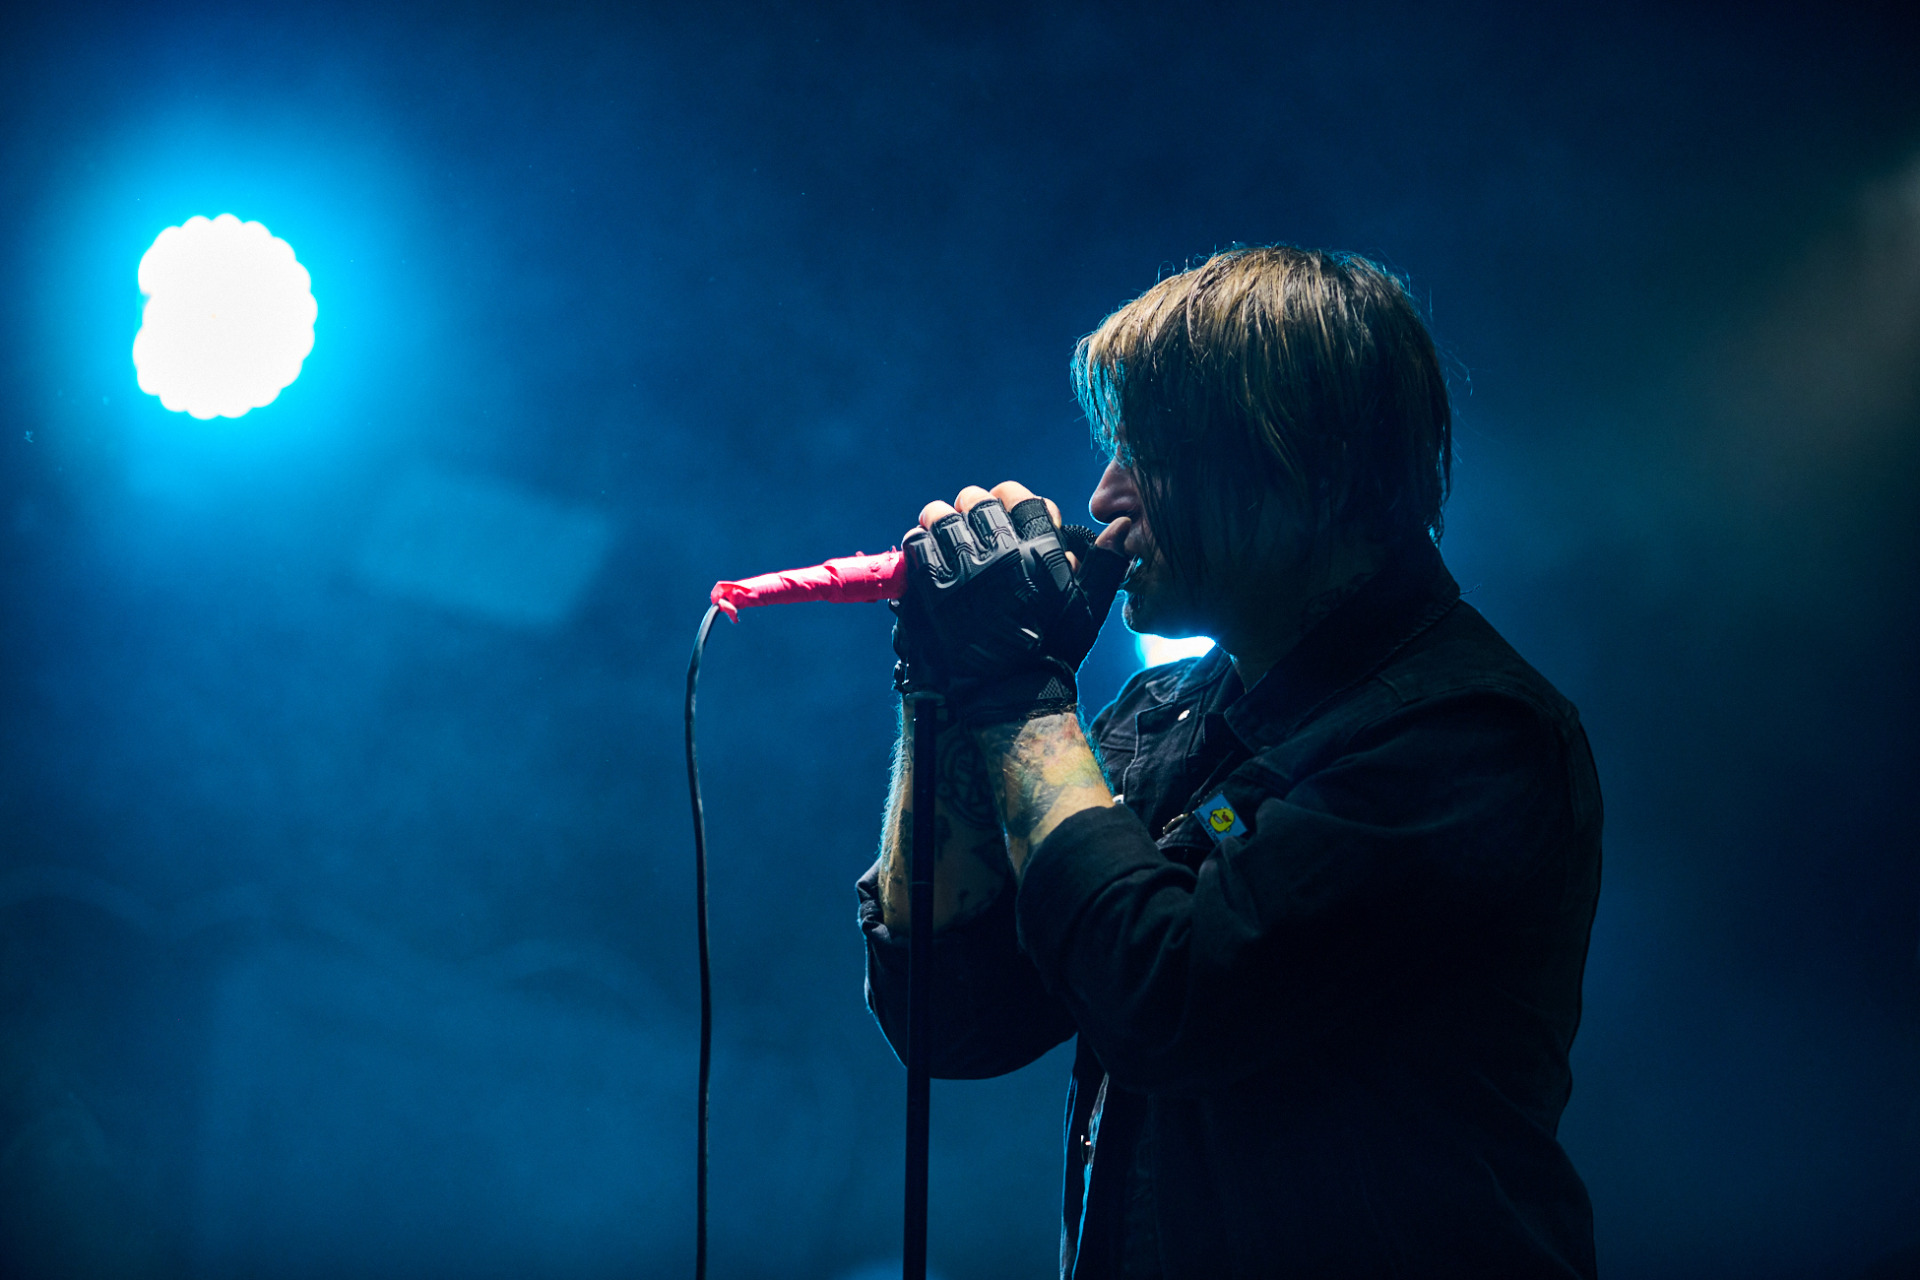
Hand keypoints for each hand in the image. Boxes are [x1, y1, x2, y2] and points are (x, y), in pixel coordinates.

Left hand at [892, 481, 1127, 725]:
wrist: (1009, 695)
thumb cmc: (1052, 650)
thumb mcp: (1087, 607)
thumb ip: (1105, 563)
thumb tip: (1122, 524)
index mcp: (1040, 551)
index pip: (1018, 496)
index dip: (1009, 499)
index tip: (1004, 511)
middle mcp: (1002, 554)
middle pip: (976, 500)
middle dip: (974, 508)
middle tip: (971, 525)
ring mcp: (963, 569)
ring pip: (941, 516)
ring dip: (941, 520)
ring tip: (943, 534)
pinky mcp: (930, 587)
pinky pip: (916, 543)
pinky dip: (919, 544)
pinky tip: (926, 555)